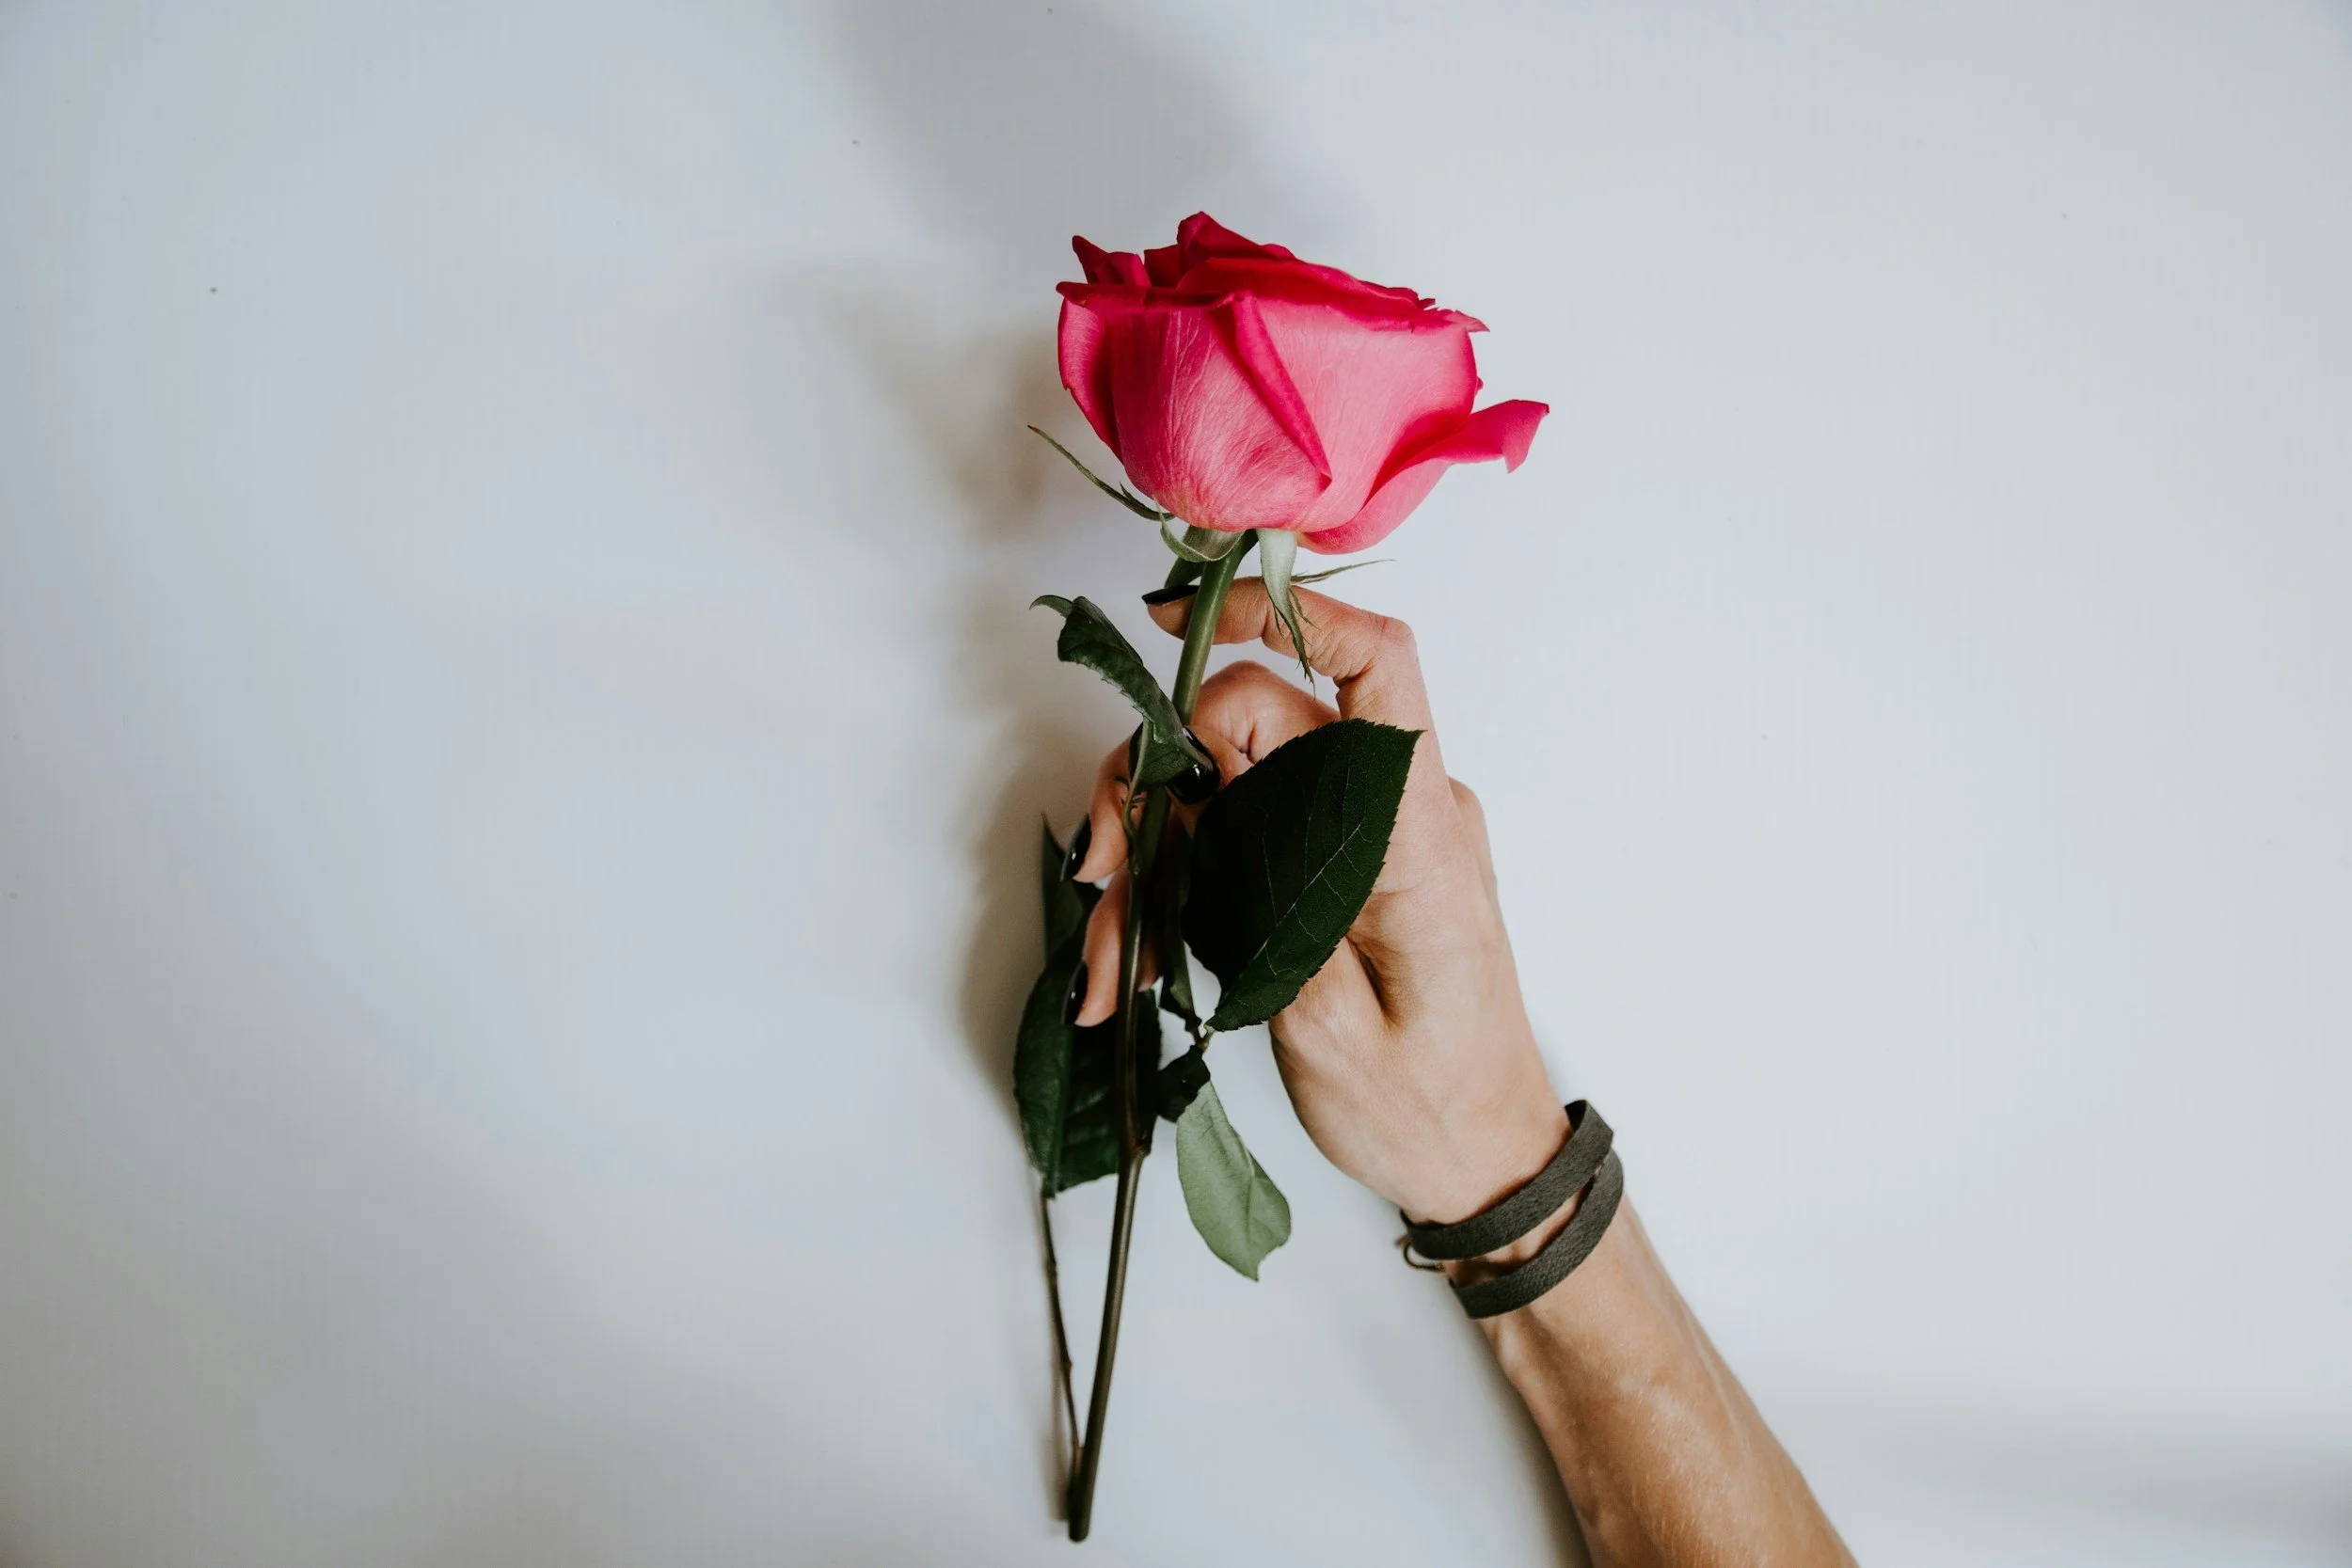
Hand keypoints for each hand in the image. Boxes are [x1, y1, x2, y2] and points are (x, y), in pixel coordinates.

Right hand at [1068, 579, 1567, 1223]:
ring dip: (1155, 853)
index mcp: (1416, 831)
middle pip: (1258, 722)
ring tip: (1110, 958)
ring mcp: (1366, 835)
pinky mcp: (1340, 865)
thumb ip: (1263, 887)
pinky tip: (1134, 966)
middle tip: (1103, 877)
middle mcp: (1397, 810)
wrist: (1487, 1166)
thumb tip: (1200, 777)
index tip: (1178, 619)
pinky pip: (1249, 834)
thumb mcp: (1326, 1018)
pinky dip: (1185, 886)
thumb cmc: (1427, 1110)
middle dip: (1157, 783)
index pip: (1376, 663)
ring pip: (1231, 784)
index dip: (1283, 614)